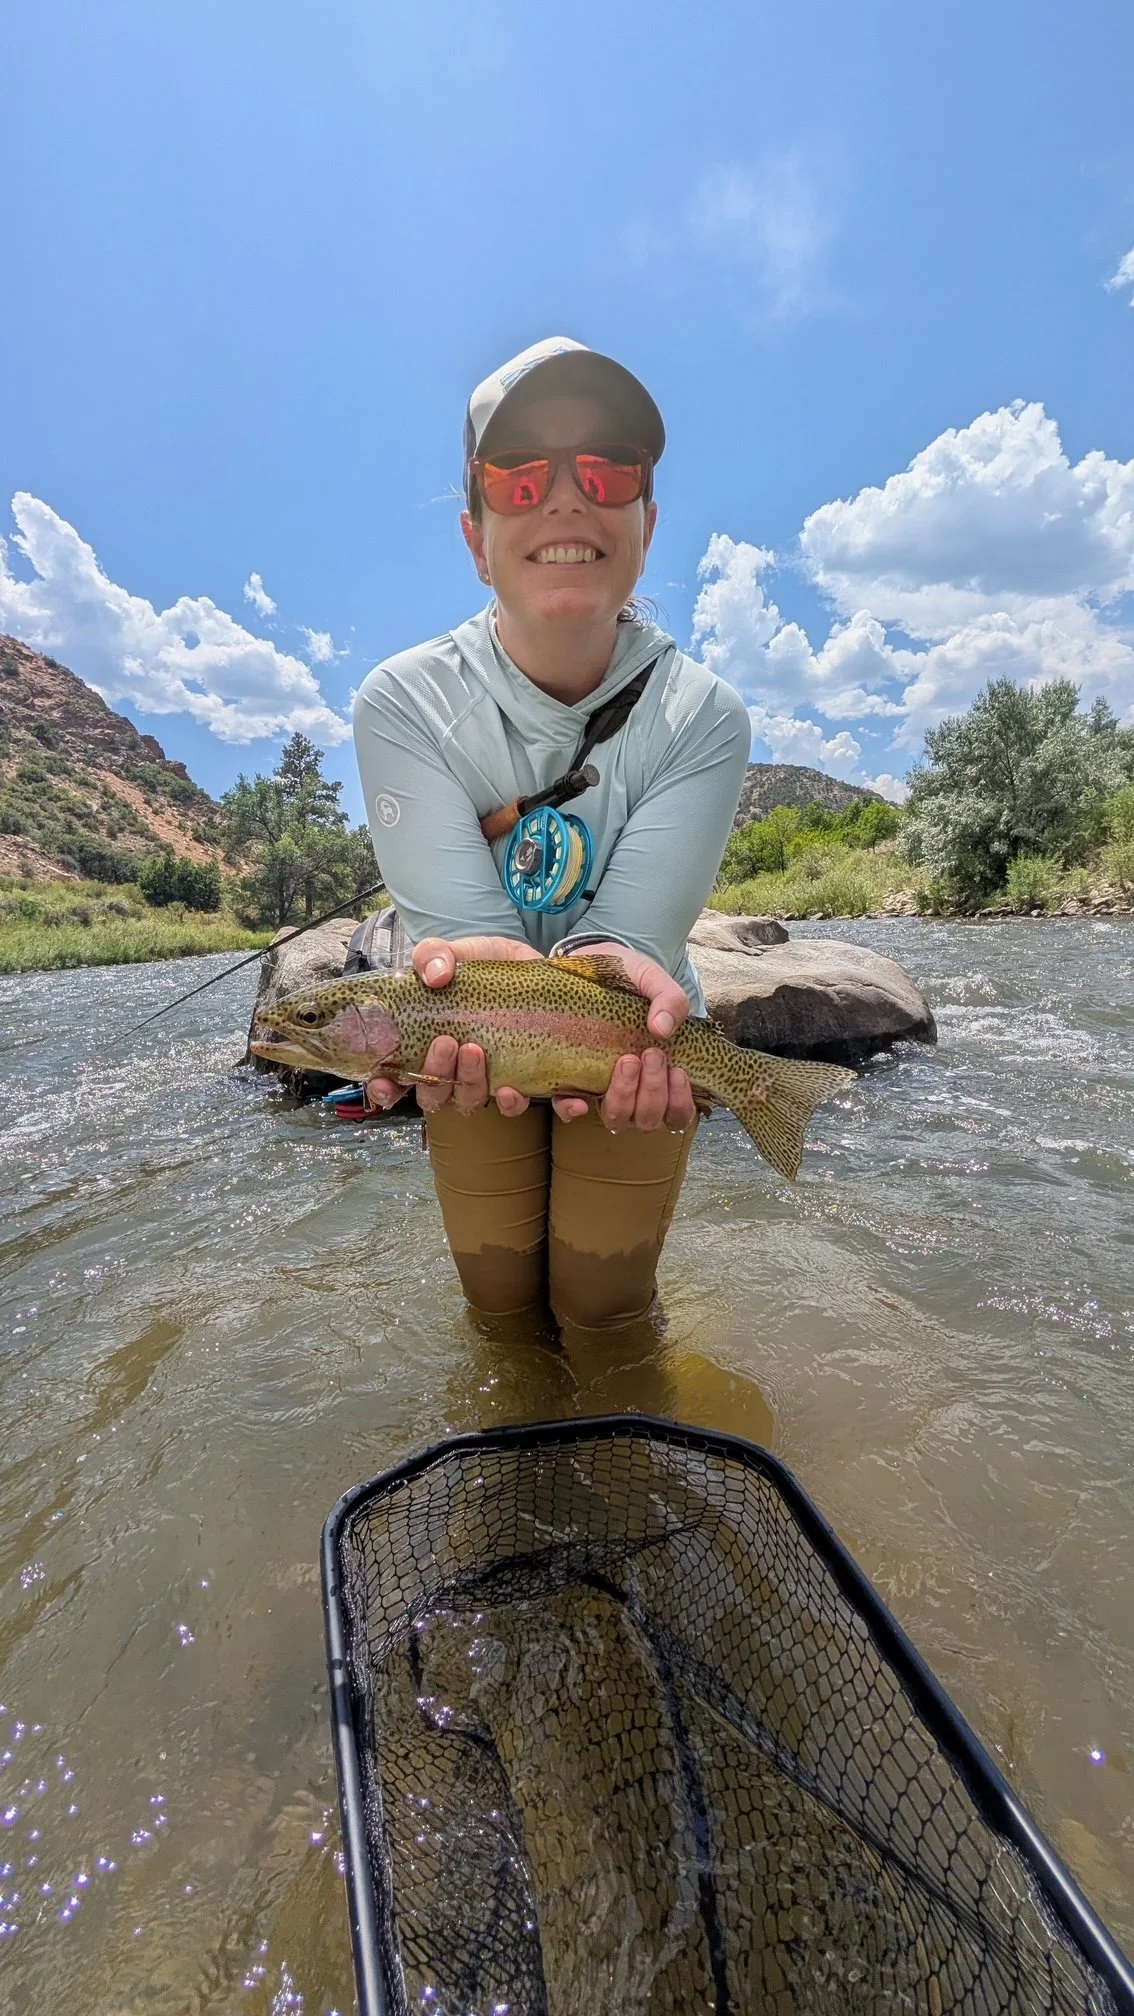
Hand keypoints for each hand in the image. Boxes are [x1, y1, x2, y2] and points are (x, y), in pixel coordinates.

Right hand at [363, 934, 540, 1118]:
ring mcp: (481, 1076)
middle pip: (431, 1093)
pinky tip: (511, 1089)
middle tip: (446, 1041)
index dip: (384, 1089)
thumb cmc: (478, 966)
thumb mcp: (452, 952)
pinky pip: (510, 1107)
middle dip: (434, 1073)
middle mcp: (448, 1068)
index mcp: (421, 1044)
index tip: (384, 1083)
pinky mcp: (515, 1078)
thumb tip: (435, 976)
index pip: (393, 1080)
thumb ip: (433, 956)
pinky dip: (509, 1104)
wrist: (523, 964)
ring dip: (468, 1081)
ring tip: (475, 1049)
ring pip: (467, 1099)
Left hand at [550, 941, 697, 1133]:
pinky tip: (578, 1101)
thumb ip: (669, 998)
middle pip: (647, 1119)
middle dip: (653, 1092)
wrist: (586, 960)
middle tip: (650, 1055)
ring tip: (626, 1061)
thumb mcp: (652, 979)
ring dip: (624, 1096)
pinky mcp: (569, 1081)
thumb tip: (662, 1029)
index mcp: (660, 1074)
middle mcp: (633, 1090)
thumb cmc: (627, 977)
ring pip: (617, 1119)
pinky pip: (568, 1110)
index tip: (677, 1070)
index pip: (677, 1113)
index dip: (679, 1103)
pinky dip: (573, 1110)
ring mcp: (602, 1088)